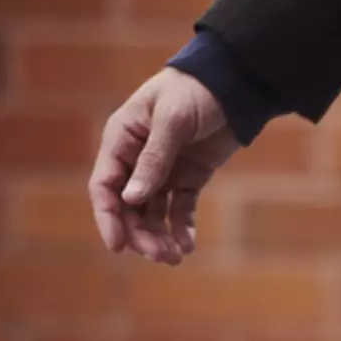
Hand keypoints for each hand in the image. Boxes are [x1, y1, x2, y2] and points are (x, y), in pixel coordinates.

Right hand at [89, 67, 239, 264]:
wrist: (235, 82)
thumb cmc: (195, 90)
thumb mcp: (172, 120)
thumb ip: (154, 159)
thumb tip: (131, 198)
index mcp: (122, 139)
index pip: (105, 184)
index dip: (108, 217)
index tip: (118, 245)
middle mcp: (137, 158)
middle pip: (128, 206)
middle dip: (140, 233)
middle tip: (159, 256)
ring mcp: (163, 169)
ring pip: (153, 212)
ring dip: (160, 235)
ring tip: (174, 257)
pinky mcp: (188, 176)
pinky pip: (180, 208)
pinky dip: (182, 227)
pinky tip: (187, 245)